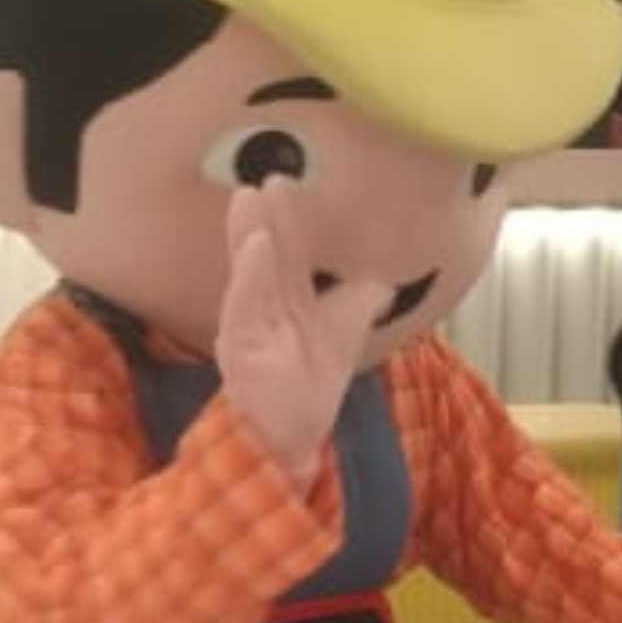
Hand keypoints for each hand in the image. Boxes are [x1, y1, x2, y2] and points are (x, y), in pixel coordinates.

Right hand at [215, 179, 391, 489]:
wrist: (290, 443)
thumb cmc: (307, 389)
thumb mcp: (343, 335)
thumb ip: (359, 302)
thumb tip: (382, 276)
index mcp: (288, 302)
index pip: (289, 254)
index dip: (290, 220)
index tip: (286, 183)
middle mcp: (264, 309)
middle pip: (267, 258)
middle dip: (265, 219)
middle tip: (267, 179)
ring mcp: (249, 329)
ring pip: (251, 277)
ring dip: (251, 237)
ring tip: (252, 199)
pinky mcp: (239, 351)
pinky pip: (243, 310)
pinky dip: (248, 279)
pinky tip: (254, 248)